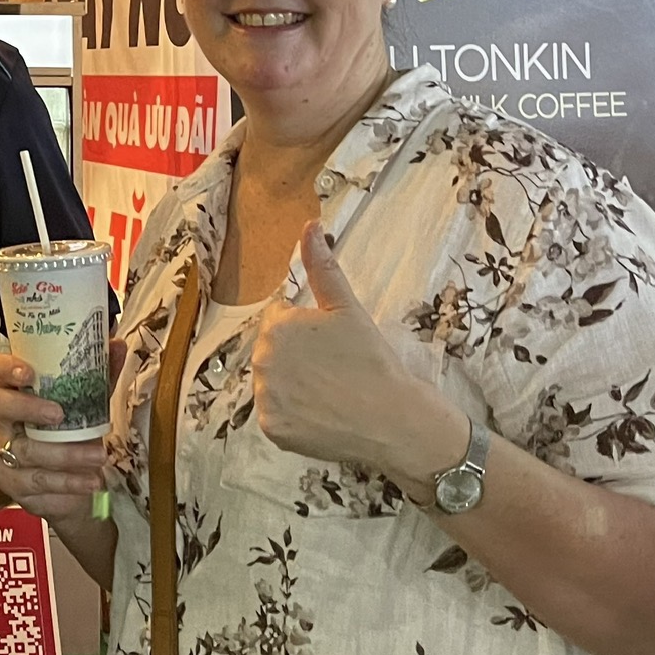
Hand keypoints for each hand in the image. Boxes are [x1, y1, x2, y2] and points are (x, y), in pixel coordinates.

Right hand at [0, 339, 124, 520]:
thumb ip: (98, 376)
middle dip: (28, 408)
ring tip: (99, 456)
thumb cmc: (69, 434)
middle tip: (59, 414)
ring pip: (25, 452)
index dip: (5, 368)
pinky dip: (69, 482)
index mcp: (13, 391)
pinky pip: (37, 483)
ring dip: (66, 454)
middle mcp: (1, 421)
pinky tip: (92, 481)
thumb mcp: (86, 403)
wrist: (65, 489)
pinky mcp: (11, 485)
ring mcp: (1, 454)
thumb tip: (116, 345)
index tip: (28, 373)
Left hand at [252, 222, 464, 486]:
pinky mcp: (272, 429)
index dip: (307, 332)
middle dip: (296, 358)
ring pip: (273, 384)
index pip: (279, 321)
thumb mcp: (347, 308)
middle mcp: (261, 361)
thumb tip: (310, 225)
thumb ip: (322, 267)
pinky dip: (293, 417)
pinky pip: (275, 416)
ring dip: (292, 386)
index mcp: (276, 327)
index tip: (331, 346)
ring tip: (328, 393)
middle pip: (272, 353)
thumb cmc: (372, 360)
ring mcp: (264, 398)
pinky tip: (321, 415)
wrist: (393, 419)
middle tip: (333, 371)